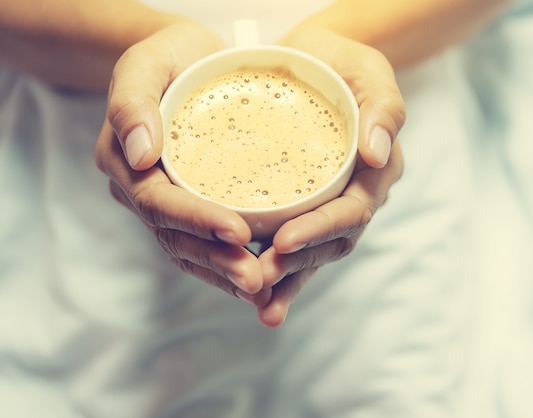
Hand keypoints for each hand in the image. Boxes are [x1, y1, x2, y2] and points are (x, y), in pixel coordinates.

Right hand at [95, 20, 270, 306]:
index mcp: (126, 162)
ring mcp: (165, 204)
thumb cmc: (169, 56)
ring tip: (260, 289)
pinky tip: (259, 280)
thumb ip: (134, 104)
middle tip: (255, 279)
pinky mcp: (190, 206)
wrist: (185, 60)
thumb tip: (140, 155)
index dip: (196, 220)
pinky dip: (228, 265)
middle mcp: (141, 191)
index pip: (158, 202)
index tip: (238, 232)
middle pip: (175, 236)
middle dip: (215, 260)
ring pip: (189, 250)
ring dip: (224, 272)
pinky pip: (204, 244)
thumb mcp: (147, 63)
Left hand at [254, 27, 405, 326]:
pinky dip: (277, 271)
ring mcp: (328, 207)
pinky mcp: (303, 208)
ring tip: (258, 304)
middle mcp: (354, 197)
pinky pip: (292, 244)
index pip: (351, 210)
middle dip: (296, 264)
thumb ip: (382, 110)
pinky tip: (255, 295)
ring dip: (286, 280)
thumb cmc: (343, 64)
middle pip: (330, 242)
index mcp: (375, 173)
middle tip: (260, 278)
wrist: (317, 62)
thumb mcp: (370, 73)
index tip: (284, 239)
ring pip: (311, 252)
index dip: (320, 229)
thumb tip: (377, 155)